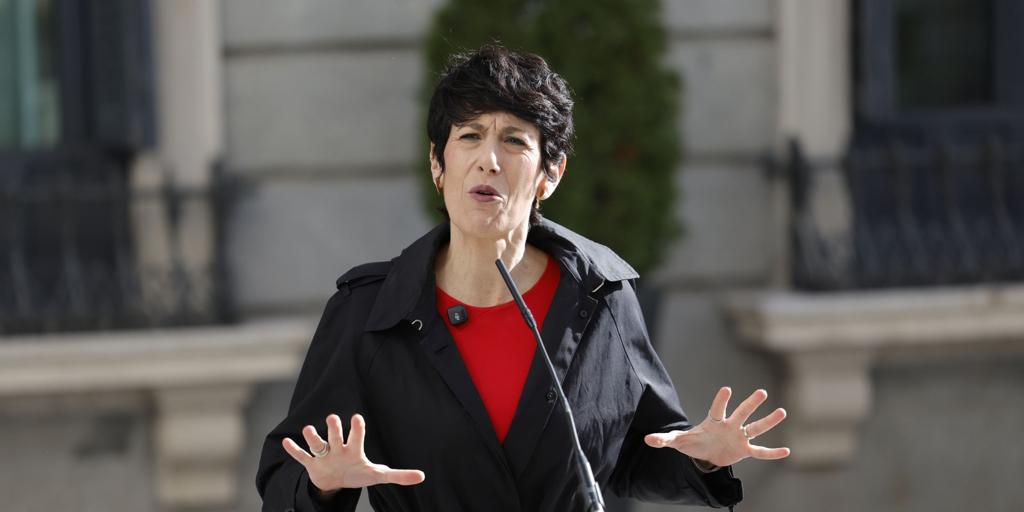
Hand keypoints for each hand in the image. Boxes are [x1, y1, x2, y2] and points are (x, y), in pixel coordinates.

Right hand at [282, 413, 424, 493]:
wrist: (336, 481)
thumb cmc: (358, 473)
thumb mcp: (378, 476)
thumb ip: (398, 475)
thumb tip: (422, 477)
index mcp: (354, 450)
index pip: (356, 436)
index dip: (357, 428)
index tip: (357, 418)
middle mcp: (338, 449)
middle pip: (335, 436)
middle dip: (334, 428)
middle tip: (333, 418)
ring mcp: (324, 456)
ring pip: (317, 444)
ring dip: (312, 437)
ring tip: (308, 429)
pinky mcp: (312, 465)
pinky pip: (302, 456)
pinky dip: (294, 450)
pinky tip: (286, 442)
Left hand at [643, 387, 789, 467]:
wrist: (704, 453)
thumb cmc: (693, 442)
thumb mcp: (678, 442)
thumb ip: (665, 439)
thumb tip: (647, 439)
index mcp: (713, 420)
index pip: (717, 408)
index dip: (721, 400)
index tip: (726, 389)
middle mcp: (730, 425)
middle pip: (741, 413)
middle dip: (750, 404)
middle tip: (762, 392)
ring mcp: (739, 436)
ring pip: (756, 427)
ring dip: (768, 421)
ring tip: (782, 411)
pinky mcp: (744, 450)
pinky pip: (760, 451)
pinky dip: (772, 453)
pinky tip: (787, 451)